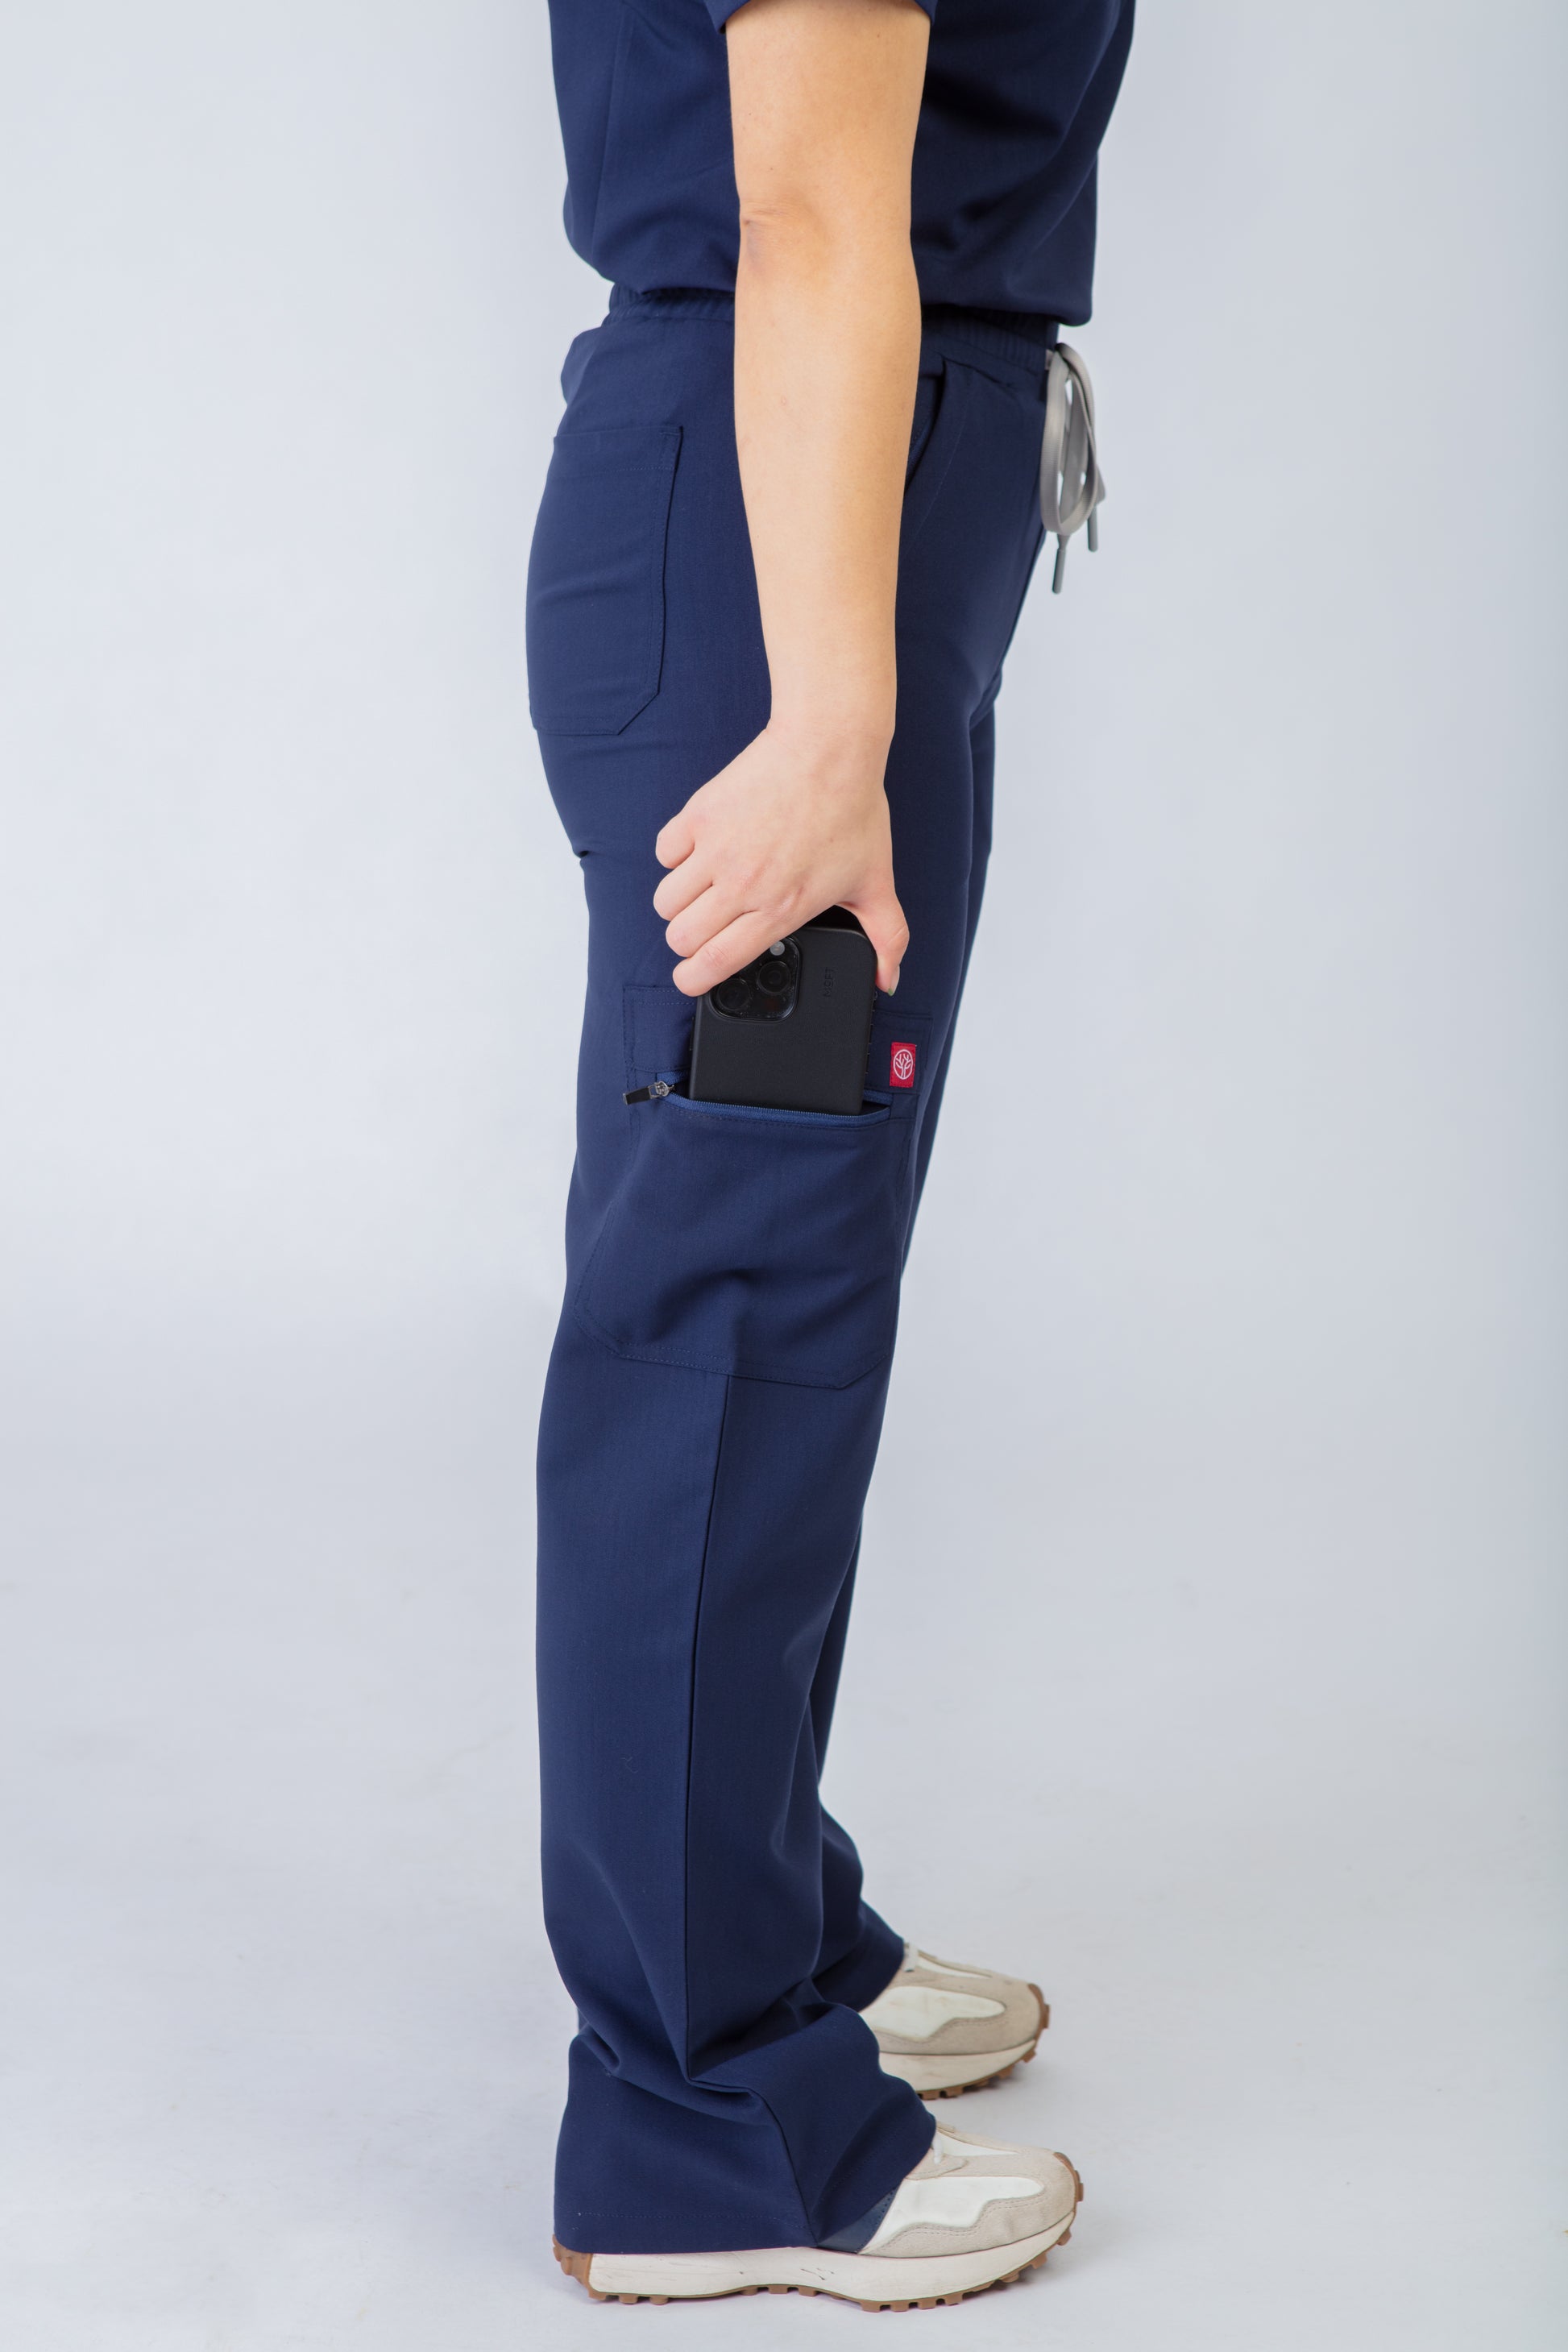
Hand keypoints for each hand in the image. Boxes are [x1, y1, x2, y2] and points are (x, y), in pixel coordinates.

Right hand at [653, 720, 907, 997]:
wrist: (830, 748)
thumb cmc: (853, 810)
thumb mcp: (876, 881)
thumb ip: (887, 936)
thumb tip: (890, 979)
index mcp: (779, 909)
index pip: (716, 962)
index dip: (694, 980)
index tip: (691, 979)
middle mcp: (742, 885)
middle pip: (681, 938)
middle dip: (687, 943)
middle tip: (703, 930)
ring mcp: (716, 850)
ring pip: (666, 901)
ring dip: (679, 903)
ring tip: (700, 892)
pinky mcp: (700, 816)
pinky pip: (665, 853)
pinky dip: (676, 857)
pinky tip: (699, 851)